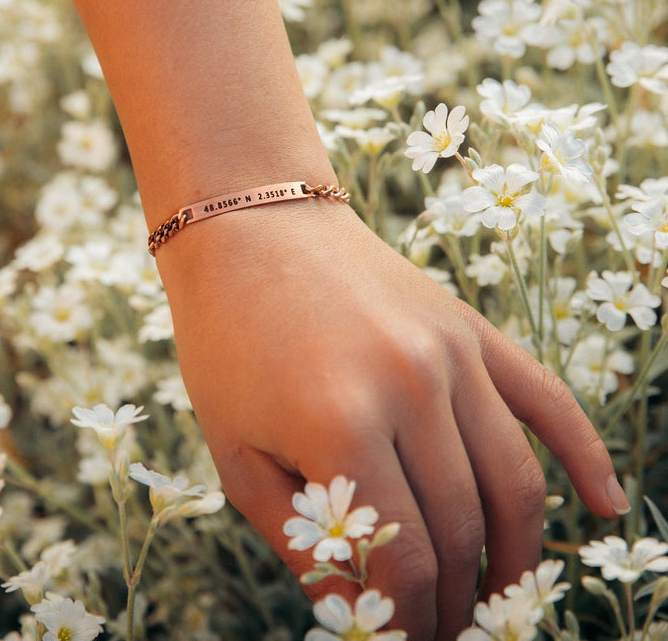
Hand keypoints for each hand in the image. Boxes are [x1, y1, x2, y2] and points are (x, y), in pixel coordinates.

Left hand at [156, 199, 626, 640]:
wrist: (251, 230)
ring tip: (498, 594)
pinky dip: (584, 457)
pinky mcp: (471, 328)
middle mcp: (412, 385)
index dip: (408, 620)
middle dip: (456, 599)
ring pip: (513, 481)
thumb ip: (302, 540)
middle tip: (442, 628)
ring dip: (515, 554)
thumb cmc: (227, 342)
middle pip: (461, 528)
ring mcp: (452, 352)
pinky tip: (605, 505)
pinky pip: (547, 399)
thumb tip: (357, 613)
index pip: (404, 559)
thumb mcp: (237, 451)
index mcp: (340, 423)